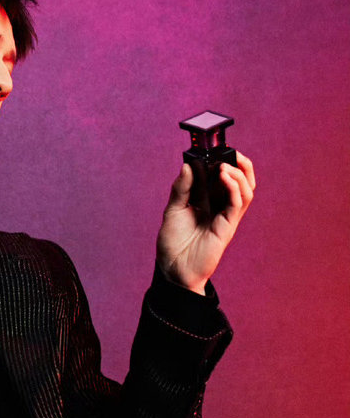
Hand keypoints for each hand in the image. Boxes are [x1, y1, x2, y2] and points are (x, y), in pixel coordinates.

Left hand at [156, 152, 255, 294]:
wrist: (173, 271)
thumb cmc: (173, 244)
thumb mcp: (172, 210)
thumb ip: (182, 188)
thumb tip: (188, 165)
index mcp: (206, 201)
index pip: (221, 175)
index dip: (221, 159)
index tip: (212, 146)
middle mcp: (219, 206)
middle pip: (240, 180)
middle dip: (239, 163)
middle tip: (229, 150)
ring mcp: (225, 216)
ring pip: (246, 189)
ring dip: (238, 173)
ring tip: (224, 165)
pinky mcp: (227, 227)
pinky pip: (238, 203)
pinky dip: (234, 187)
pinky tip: (224, 177)